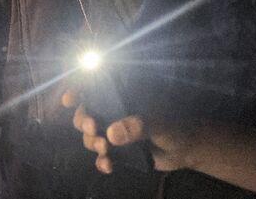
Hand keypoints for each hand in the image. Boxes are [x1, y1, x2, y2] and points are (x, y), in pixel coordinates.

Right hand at [62, 90, 195, 173]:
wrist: (185, 149)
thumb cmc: (174, 125)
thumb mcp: (158, 122)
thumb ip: (137, 126)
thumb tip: (112, 134)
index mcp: (122, 96)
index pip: (95, 88)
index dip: (79, 91)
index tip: (70, 99)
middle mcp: (114, 112)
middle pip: (86, 113)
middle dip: (84, 121)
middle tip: (93, 128)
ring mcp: (115, 132)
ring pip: (91, 136)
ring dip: (93, 143)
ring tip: (106, 149)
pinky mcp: (118, 151)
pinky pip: (102, 156)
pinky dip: (102, 162)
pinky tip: (108, 166)